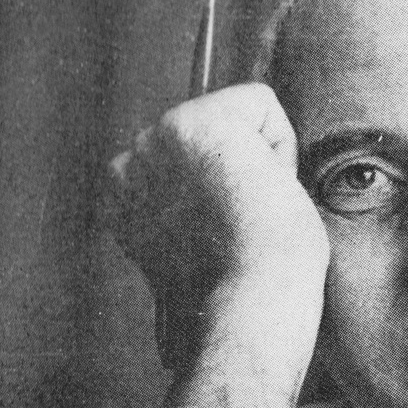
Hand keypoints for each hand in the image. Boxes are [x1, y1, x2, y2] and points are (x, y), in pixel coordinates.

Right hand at [109, 83, 329, 407]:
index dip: (227, 197)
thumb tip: (211, 223)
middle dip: (238, 174)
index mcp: (128, 200)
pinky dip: (280, 145)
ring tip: (250, 215)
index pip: (195, 163)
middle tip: (241, 231)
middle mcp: (131, 164)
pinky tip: (263, 189)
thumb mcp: (202, 245)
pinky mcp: (192, 123)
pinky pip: (260, 103)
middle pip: (216, 138)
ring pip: (237, 121)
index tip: (224, 241)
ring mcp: (156, 139)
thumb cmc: (244, 294)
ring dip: (257, 164)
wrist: (251, 303)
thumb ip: (190, 212)